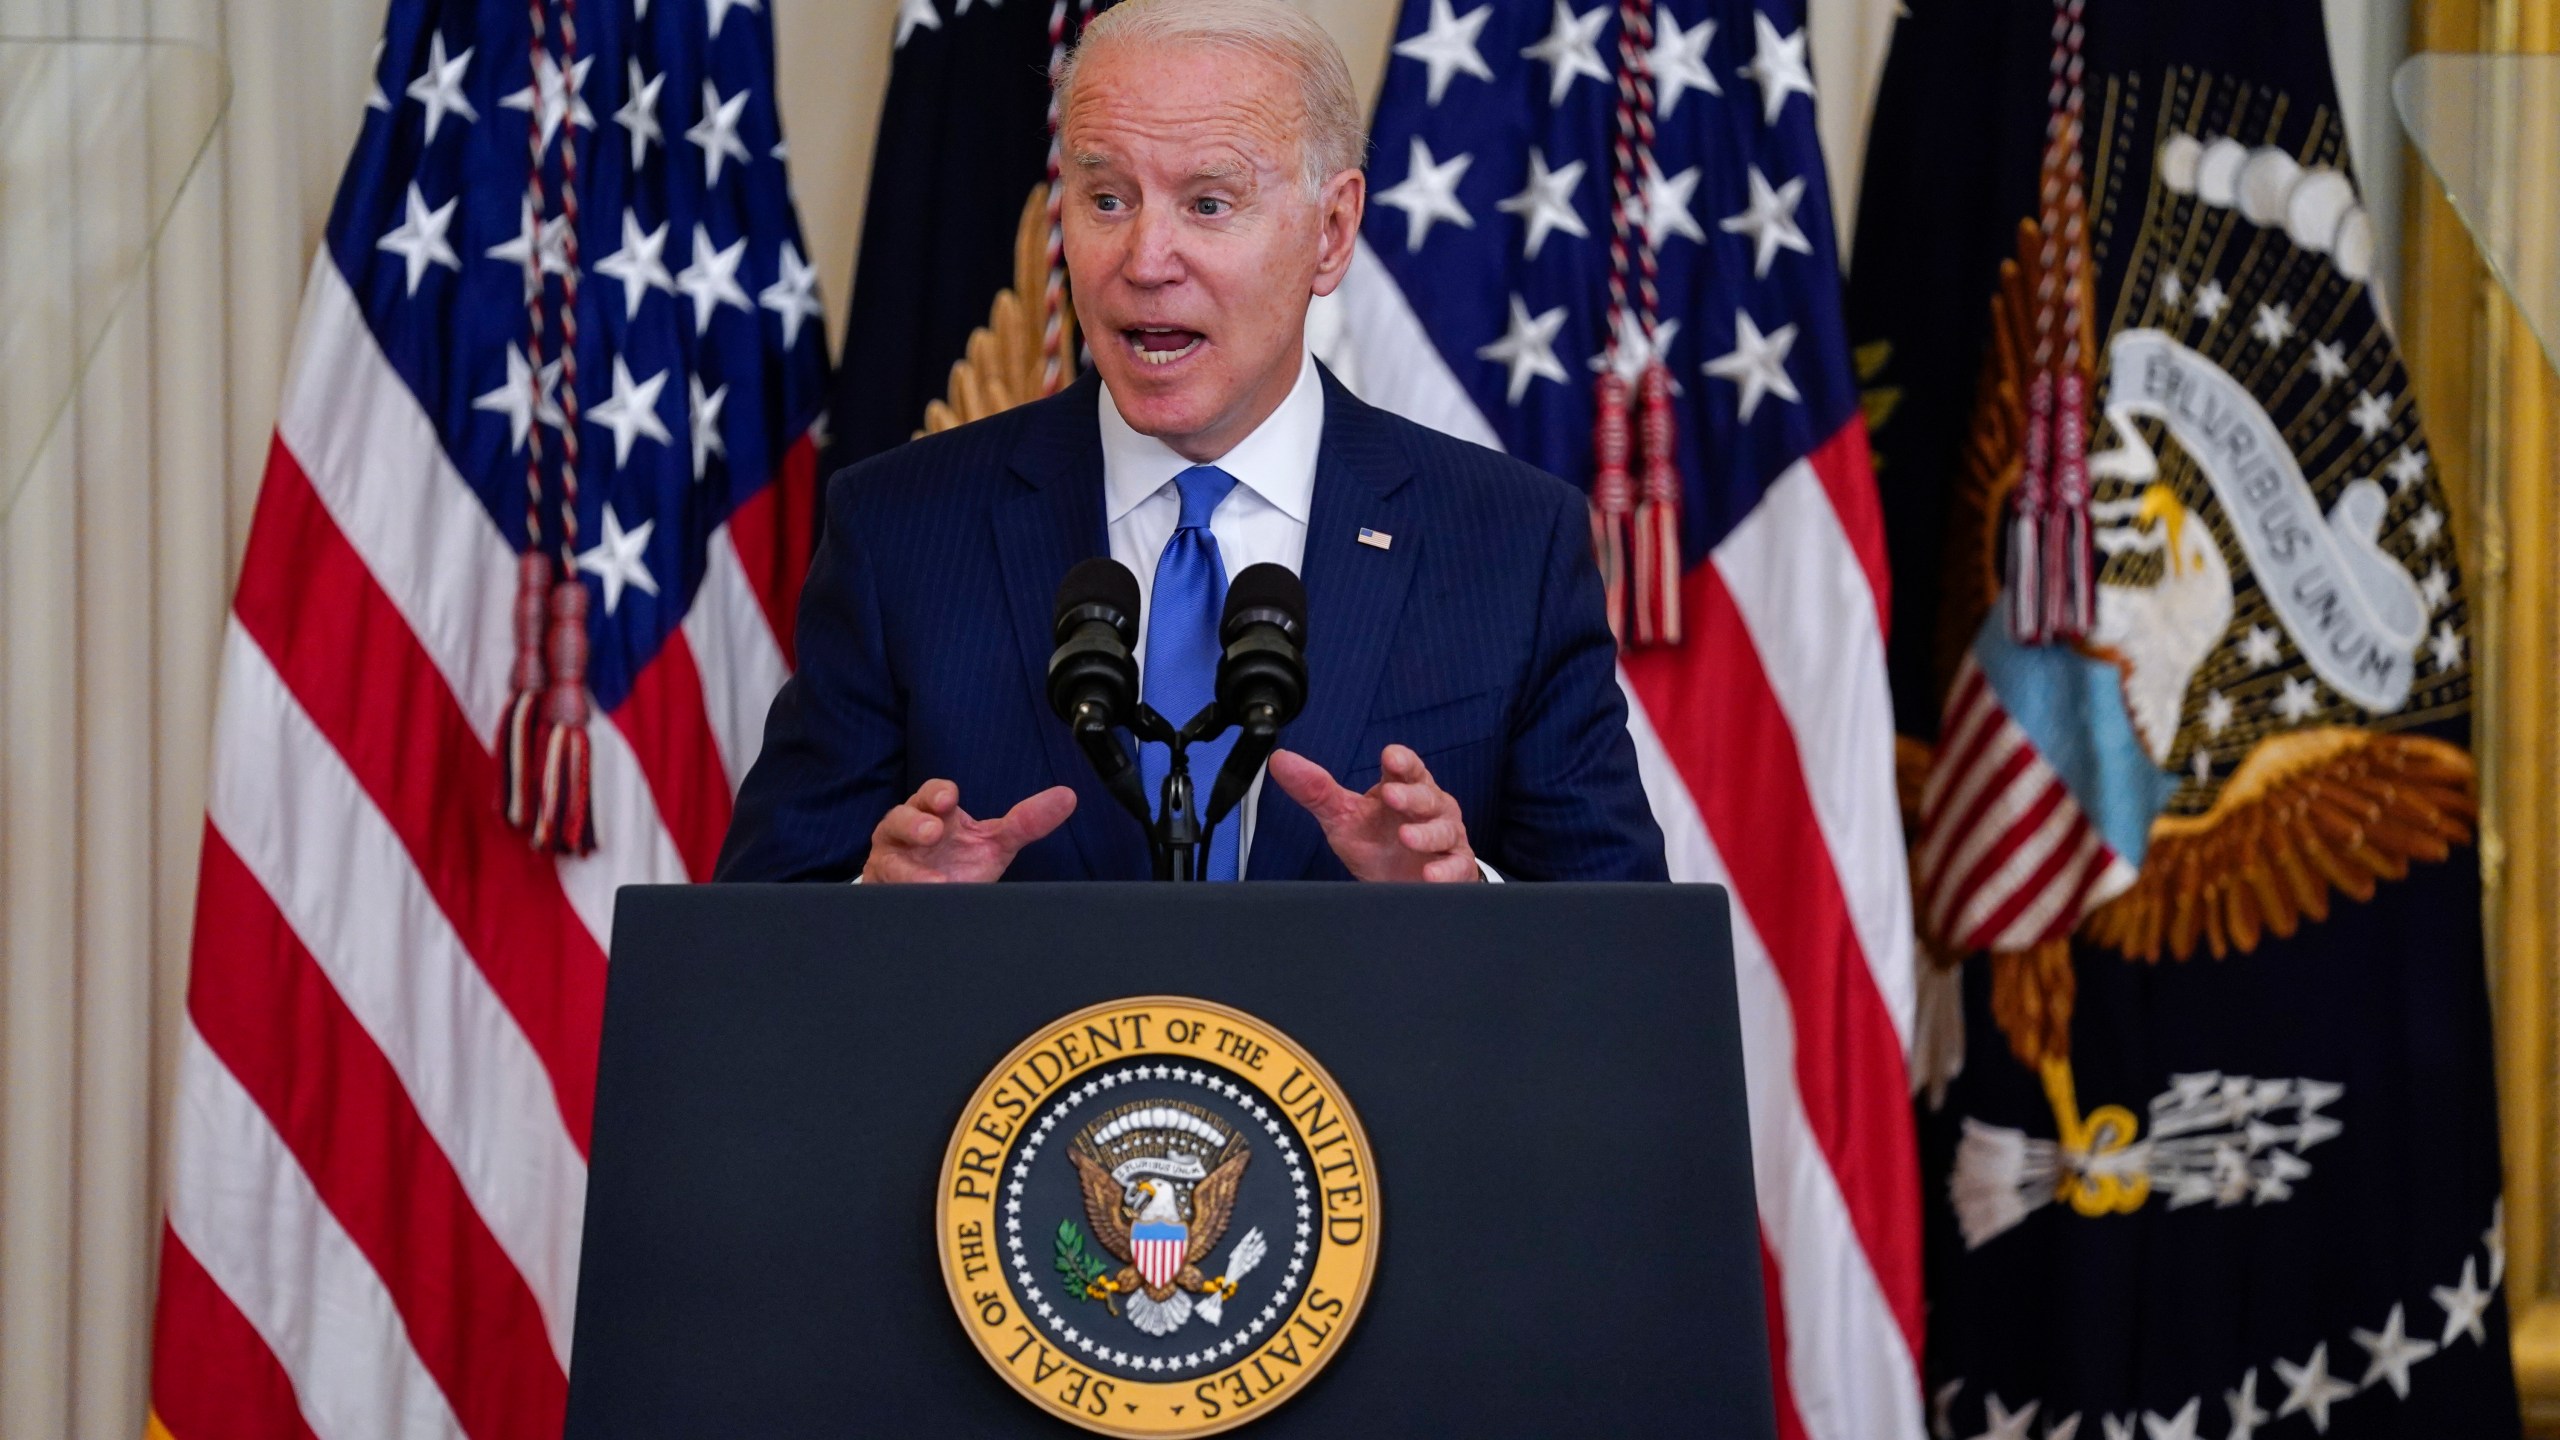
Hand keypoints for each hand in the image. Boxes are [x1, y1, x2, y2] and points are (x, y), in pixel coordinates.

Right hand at [861, 780, 1076, 882]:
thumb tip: (1068, 797)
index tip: (949, 801)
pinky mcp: (883, 893)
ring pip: (888, 861)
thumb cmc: (957, 862)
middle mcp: (904, 833)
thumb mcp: (994, 842)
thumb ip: (1026, 823)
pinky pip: (887, 894)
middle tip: (933, 832)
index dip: (938, 794)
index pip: (932, 794)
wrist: (931, 902)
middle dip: (914, 823)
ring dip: (908, 870)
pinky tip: (923, 904)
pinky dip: (904, 899)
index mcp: (932, 813)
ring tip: (933, 882)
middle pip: (899, 819)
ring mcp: (889, 864)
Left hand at [1267, 745, 1481, 882]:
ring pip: (1443, 828)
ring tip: (1407, 836)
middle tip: (1392, 796)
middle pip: (1425, 794)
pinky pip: (1456, 865)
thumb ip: (1315, 791)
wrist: (1400, 884)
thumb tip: (1280, 761)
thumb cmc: (1376, 842)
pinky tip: (1431, 874)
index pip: (1406, 767)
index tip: (1390, 757)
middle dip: (1410, 795)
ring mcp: (1444, 835)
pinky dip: (1446, 870)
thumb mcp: (1342, 817)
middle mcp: (1429, 807)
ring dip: (1425, 832)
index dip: (1401, 760)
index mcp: (1404, 787)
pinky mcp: (1455, 865)